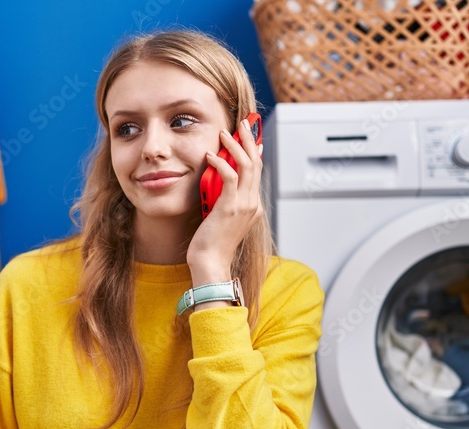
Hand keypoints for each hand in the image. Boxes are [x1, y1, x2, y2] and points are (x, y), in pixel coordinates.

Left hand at [187, 116, 263, 285]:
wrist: (210, 264)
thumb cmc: (211, 245)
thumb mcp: (221, 218)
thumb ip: (224, 200)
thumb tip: (218, 184)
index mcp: (253, 207)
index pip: (258, 172)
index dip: (254, 152)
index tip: (248, 137)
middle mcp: (252, 204)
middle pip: (257, 163)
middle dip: (250, 140)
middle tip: (242, 125)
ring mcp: (243, 205)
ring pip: (247, 166)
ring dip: (236, 146)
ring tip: (225, 133)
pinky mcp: (229, 207)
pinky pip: (230, 177)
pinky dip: (221, 162)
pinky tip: (211, 155)